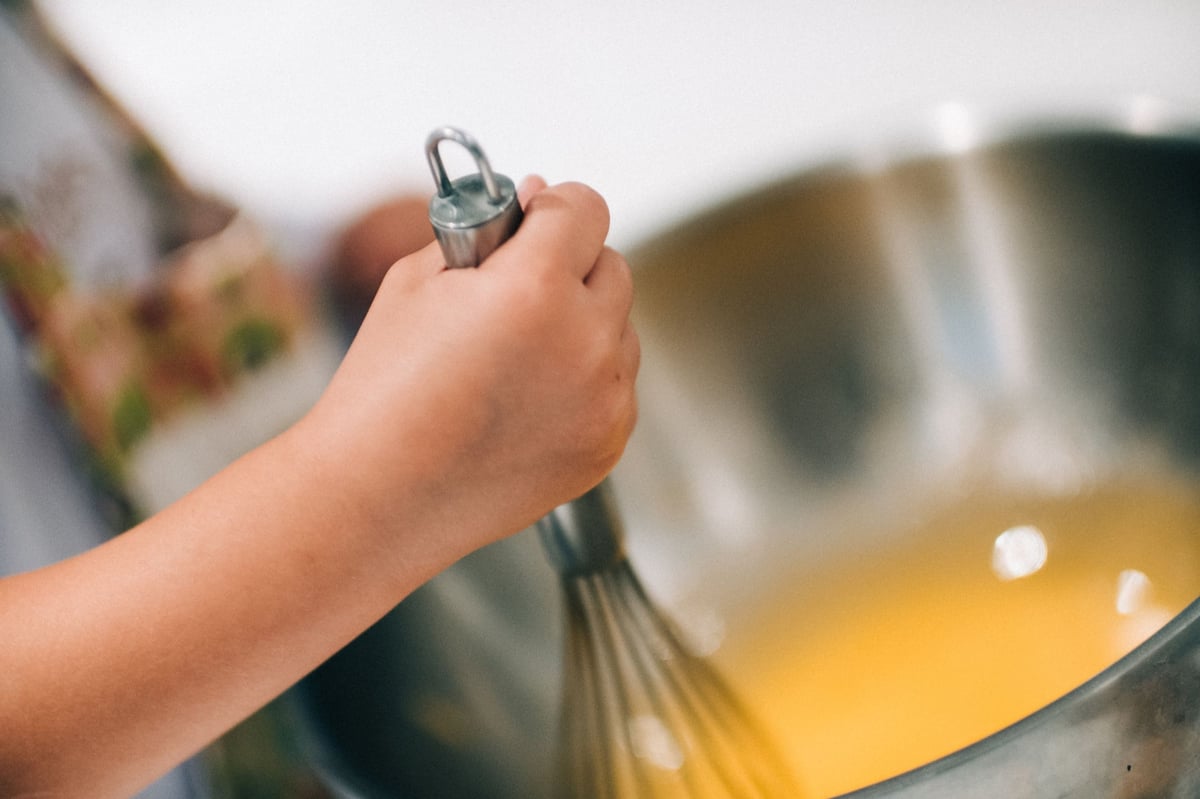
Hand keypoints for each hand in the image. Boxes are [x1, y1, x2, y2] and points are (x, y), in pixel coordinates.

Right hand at [302, 178, 638, 562]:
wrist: (377, 495)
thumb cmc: (383, 389)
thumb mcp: (417, 281)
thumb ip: (486, 231)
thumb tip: (535, 200)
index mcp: (535, 287)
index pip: (585, 208)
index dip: (555, 207)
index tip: (535, 219)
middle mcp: (585, 342)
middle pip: (612, 268)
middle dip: (571, 268)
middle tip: (516, 291)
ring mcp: (605, 400)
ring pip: (620, 331)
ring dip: (584, 327)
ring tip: (516, 358)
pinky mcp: (608, 444)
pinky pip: (617, 387)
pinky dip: (586, 383)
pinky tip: (528, 400)